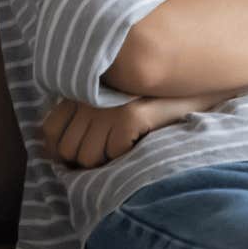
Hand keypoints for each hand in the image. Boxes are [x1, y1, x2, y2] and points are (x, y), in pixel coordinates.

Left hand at [39, 93, 215, 169]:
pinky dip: (125, 156)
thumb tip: (59, 154)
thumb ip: (88, 118)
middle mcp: (90, 96)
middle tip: (110, 158)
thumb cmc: (156, 99)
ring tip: (126, 149)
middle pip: (67, 149)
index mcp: (83, 92)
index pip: (50, 130)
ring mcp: (109, 106)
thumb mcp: (115, 102)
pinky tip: (140, 143)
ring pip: (88, 157)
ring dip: (107, 162)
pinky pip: (113, 152)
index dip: (58, 151)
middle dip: (86, 162)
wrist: (197, 86)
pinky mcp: (130, 115)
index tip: (76, 160)